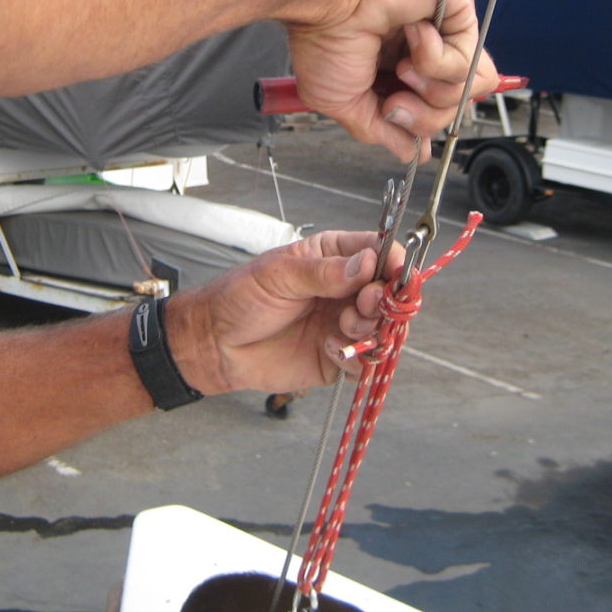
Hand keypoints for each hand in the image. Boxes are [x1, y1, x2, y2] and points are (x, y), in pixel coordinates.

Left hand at [170, 231, 401, 395]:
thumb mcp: (278, 275)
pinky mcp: (338, 357)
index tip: (397, 270)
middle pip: (388, 291)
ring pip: (383, 327)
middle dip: (383, 298)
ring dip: (371, 327)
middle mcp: (343, 289)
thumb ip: (324, 272)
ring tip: (343, 326)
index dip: (394, 259)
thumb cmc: (239, 298)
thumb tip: (368, 263)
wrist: (214, 344)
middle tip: (363, 303)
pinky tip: (330, 350)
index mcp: (332, 257)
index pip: (377, 251)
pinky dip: (358, 357)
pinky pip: (366, 361)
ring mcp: (342, 323)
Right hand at [285, 0, 497, 160]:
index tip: (392, 118)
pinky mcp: (459, 12)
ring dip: (433, 89)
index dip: (420, 125)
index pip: (432, 112)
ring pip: (469, 88)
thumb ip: (381, 132)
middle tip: (394, 101)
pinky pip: (471, 58)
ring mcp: (443, 34)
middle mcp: (423, 54)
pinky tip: (411, 36)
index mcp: (395, 73)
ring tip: (402, 68)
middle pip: (454, 108)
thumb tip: (411, 154)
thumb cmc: (324, 37)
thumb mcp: (343, 105)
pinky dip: (436, 59)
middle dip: (424, 116)